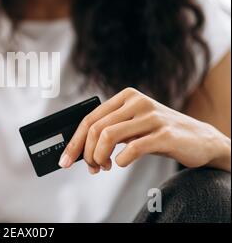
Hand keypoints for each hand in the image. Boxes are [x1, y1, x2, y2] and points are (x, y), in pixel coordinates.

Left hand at [59, 88, 230, 173]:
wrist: (200, 138)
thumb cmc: (159, 133)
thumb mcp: (132, 127)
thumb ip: (110, 131)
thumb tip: (80, 150)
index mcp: (126, 97)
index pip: (89, 118)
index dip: (74, 141)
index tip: (65, 159)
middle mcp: (137, 102)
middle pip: (96, 128)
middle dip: (85, 152)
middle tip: (90, 168)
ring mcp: (152, 116)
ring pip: (108, 136)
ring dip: (99, 157)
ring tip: (103, 167)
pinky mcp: (165, 133)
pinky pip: (132, 148)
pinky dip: (121, 160)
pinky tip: (121, 163)